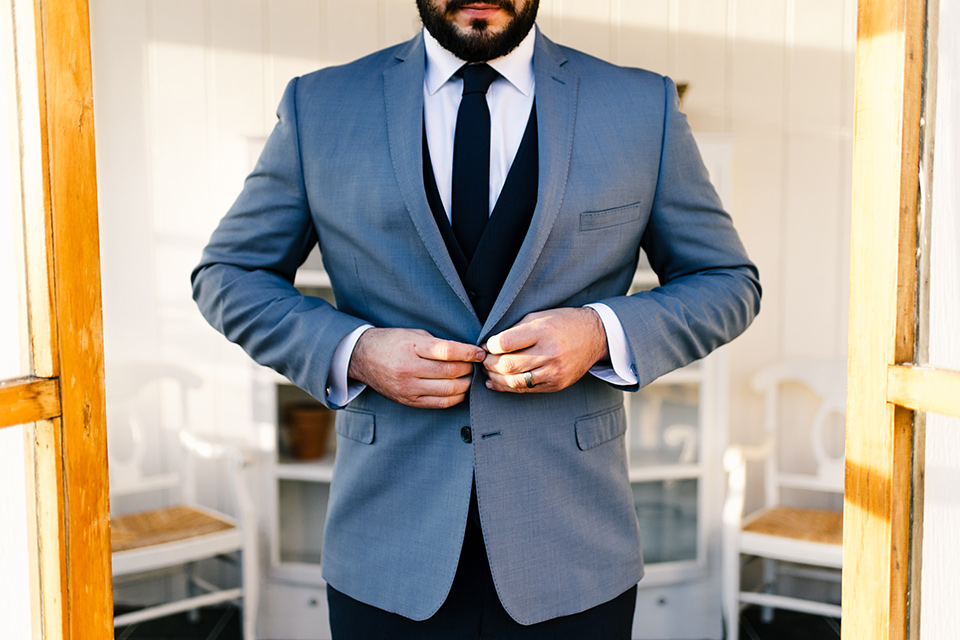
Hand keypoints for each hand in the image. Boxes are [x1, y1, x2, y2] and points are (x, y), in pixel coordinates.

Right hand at [348, 328, 485, 408]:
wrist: (363, 357)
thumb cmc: (392, 342)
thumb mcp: (413, 334)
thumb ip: (438, 344)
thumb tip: (467, 352)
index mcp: (412, 348)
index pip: (448, 352)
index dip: (469, 353)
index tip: (480, 352)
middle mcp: (409, 369)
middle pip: (450, 372)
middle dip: (469, 368)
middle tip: (476, 364)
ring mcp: (408, 388)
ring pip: (448, 390)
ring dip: (465, 384)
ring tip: (468, 376)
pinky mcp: (408, 400)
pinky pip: (439, 403)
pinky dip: (455, 397)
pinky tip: (459, 389)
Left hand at [482, 308, 609, 393]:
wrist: (594, 336)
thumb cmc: (563, 323)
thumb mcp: (539, 316)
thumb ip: (515, 330)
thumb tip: (490, 344)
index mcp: (543, 331)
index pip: (505, 343)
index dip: (490, 345)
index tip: (487, 345)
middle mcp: (549, 353)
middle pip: (508, 365)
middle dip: (489, 363)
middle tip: (484, 359)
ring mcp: (554, 371)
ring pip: (514, 381)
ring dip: (495, 377)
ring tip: (489, 371)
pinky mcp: (556, 384)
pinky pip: (526, 390)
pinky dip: (507, 388)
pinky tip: (496, 383)